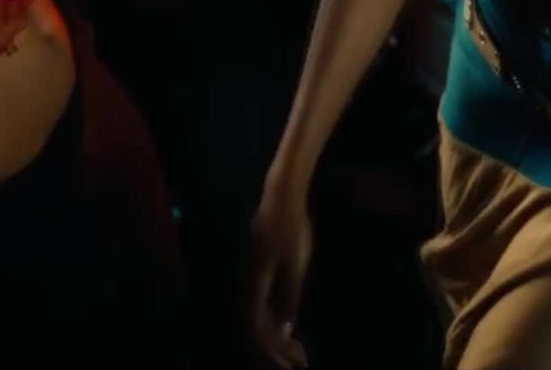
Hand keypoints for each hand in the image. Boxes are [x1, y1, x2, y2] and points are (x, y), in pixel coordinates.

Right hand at [245, 188, 313, 369]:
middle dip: (278, 347)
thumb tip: (285, 330)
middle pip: (258, 324)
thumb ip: (290, 298)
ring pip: (262, 313)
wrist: (282, 196)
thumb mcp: (296, 266)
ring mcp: (253, 275)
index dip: (272, 349)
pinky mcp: (260, 267)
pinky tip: (290, 321)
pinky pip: (265, 301)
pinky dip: (278, 316)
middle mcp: (249, 283)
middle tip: (301, 361)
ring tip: (299, 348)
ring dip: (279, 334)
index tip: (290, 364)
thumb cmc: (292, 228)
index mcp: (255, 284)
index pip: (258, 327)